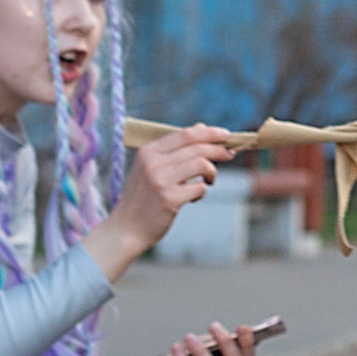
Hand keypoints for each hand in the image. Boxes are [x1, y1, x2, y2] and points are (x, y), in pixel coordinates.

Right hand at [83, 125, 234, 281]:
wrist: (126, 228)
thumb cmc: (144, 197)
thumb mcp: (151, 168)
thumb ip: (174, 149)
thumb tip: (202, 127)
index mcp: (148, 151)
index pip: (185, 134)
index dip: (210, 133)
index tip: (226, 135)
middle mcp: (153, 163)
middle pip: (197, 148)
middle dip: (218, 150)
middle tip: (230, 154)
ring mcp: (160, 181)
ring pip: (201, 164)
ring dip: (212, 172)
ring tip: (209, 180)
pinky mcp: (169, 199)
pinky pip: (199, 187)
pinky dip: (202, 191)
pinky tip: (194, 197)